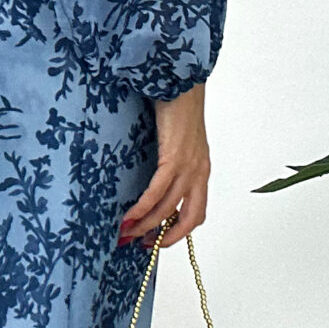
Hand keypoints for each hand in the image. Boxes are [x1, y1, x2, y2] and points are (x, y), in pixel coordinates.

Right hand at [118, 82, 209, 248]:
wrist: (182, 83)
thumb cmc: (177, 107)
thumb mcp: (178, 141)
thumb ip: (171, 161)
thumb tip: (153, 179)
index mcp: (201, 170)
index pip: (197, 212)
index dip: (180, 231)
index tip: (158, 240)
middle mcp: (199, 172)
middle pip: (188, 218)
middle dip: (165, 237)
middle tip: (142, 245)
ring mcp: (189, 166)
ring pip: (169, 207)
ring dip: (147, 224)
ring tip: (127, 233)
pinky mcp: (174, 157)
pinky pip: (158, 191)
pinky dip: (144, 206)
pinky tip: (131, 214)